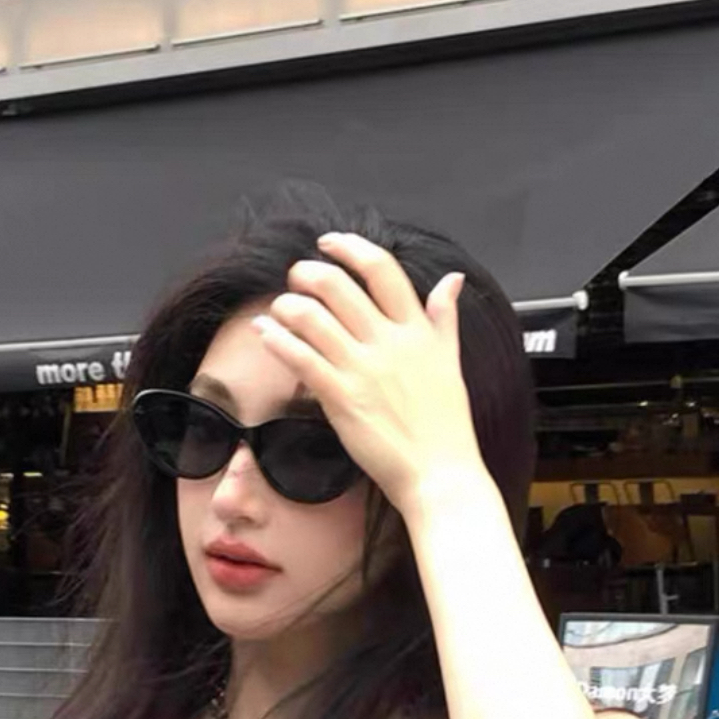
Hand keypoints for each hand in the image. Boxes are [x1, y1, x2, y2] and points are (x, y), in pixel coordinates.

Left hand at [252, 232, 486, 514]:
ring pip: (314, 318)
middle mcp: (388, 343)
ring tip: (280, 309)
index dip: (351, 248)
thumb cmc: (446, 426)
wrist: (439, 474)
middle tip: (296, 277)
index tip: (329, 244)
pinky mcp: (342, 398)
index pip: (382, 270)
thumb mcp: (451, 361)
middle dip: (308, 273)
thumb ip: (445, 317)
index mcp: (416, 330)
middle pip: (339, 286)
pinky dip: (278, 340)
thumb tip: (452, 280)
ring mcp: (363, 370)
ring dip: (288, 305)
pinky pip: (302, 358)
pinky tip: (266, 333)